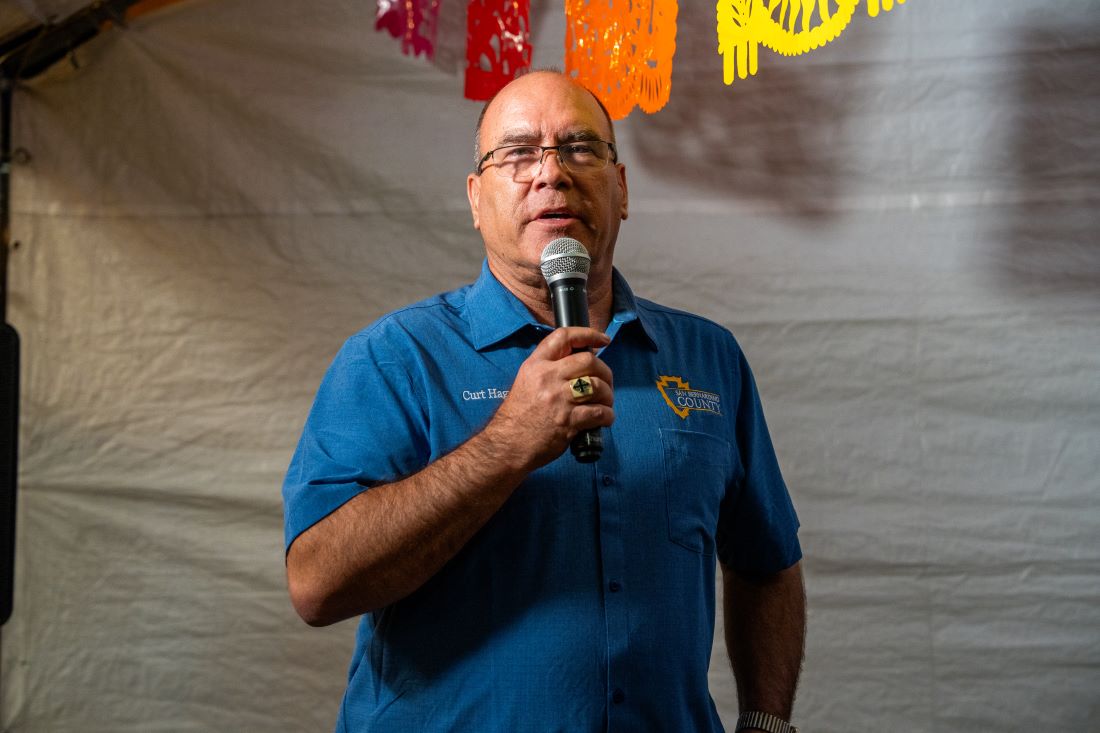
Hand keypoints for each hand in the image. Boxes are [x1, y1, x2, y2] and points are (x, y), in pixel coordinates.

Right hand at [484, 326, 613, 471]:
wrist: (506, 445)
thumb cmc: (517, 416)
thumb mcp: (526, 382)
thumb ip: (548, 370)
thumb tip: (579, 364)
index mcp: (536, 365)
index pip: (563, 337)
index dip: (588, 334)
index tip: (603, 340)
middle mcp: (547, 378)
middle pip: (588, 361)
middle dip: (605, 371)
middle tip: (606, 382)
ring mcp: (558, 399)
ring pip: (598, 386)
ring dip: (608, 395)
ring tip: (605, 403)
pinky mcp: (568, 421)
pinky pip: (600, 412)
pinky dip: (608, 416)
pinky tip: (604, 419)